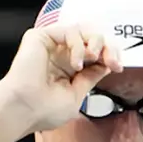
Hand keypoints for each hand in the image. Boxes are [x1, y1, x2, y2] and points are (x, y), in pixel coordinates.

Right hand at [2, 24, 123, 133]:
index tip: (118, 66)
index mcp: (68, 71)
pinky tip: (76, 63)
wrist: (24, 110)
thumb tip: (105, 66)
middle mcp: (61, 56)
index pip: (95, 55)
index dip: (110, 56)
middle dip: (107, 47)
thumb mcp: (77, 95)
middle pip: (92, 39)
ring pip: (83, 30)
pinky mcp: (41, 37)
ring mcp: (52, 46)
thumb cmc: (43, 110)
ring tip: (92, 58)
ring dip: (95, 43)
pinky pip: (69, 31)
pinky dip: (78, 45)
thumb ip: (91, 78)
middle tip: (112, 60)